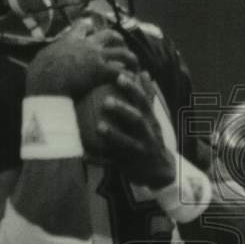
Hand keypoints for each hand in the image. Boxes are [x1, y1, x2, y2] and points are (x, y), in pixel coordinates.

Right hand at [25, 20, 139, 97]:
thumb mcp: (41, 59)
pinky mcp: (101, 70)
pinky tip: (132, 80)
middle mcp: (86, 44)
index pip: (82, 26)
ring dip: (131, 58)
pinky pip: (121, 71)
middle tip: (121, 44)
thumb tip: (39, 63)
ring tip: (135, 65)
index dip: (89, 26)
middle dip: (118, 38)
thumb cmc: (38, 74)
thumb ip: (47, 57)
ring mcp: (95, 56)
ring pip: (121, 51)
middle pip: (108, 34)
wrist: (45, 81)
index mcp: (70, 40)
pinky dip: (128, 76)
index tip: (93, 27)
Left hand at [95, 70, 176, 188]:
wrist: (160, 171)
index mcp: (150, 120)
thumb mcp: (152, 117)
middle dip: (123, 110)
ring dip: (113, 135)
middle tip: (106, 101)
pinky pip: (113, 163)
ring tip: (99, 126)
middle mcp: (147, 135)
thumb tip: (144, 72)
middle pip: (137, 120)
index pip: (144, 101)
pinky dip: (99, 160)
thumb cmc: (151, 138)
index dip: (133, 88)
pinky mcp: (130, 165)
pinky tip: (84, 155)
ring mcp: (140, 151)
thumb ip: (148, 96)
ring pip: (128, 142)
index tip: (120, 76)